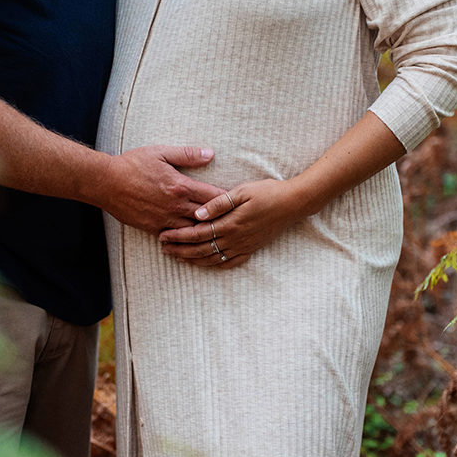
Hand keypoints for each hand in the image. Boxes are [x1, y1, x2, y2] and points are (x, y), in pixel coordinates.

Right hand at [99, 145, 225, 234]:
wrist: (106, 182)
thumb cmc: (133, 164)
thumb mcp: (161, 152)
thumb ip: (188, 154)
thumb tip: (211, 154)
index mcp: (181, 186)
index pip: (214, 197)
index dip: (229, 201)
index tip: (240, 204)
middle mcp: (175, 206)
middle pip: (207, 218)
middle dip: (222, 220)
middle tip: (236, 222)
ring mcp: (164, 220)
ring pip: (193, 232)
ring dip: (205, 233)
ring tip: (219, 234)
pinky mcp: (153, 228)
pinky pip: (175, 238)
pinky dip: (186, 240)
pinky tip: (194, 242)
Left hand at [158, 178, 304, 266]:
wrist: (293, 204)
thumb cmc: (267, 192)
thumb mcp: (242, 191)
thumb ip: (218, 203)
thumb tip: (197, 213)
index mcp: (230, 223)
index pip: (197, 233)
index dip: (178, 236)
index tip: (163, 235)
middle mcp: (234, 239)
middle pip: (200, 249)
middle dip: (179, 250)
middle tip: (163, 248)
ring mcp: (243, 246)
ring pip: (212, 259)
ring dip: (192, 259)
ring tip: (176, 257)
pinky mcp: (250, 249)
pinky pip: (228, 263)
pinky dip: (213, 265)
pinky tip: (203, 264)